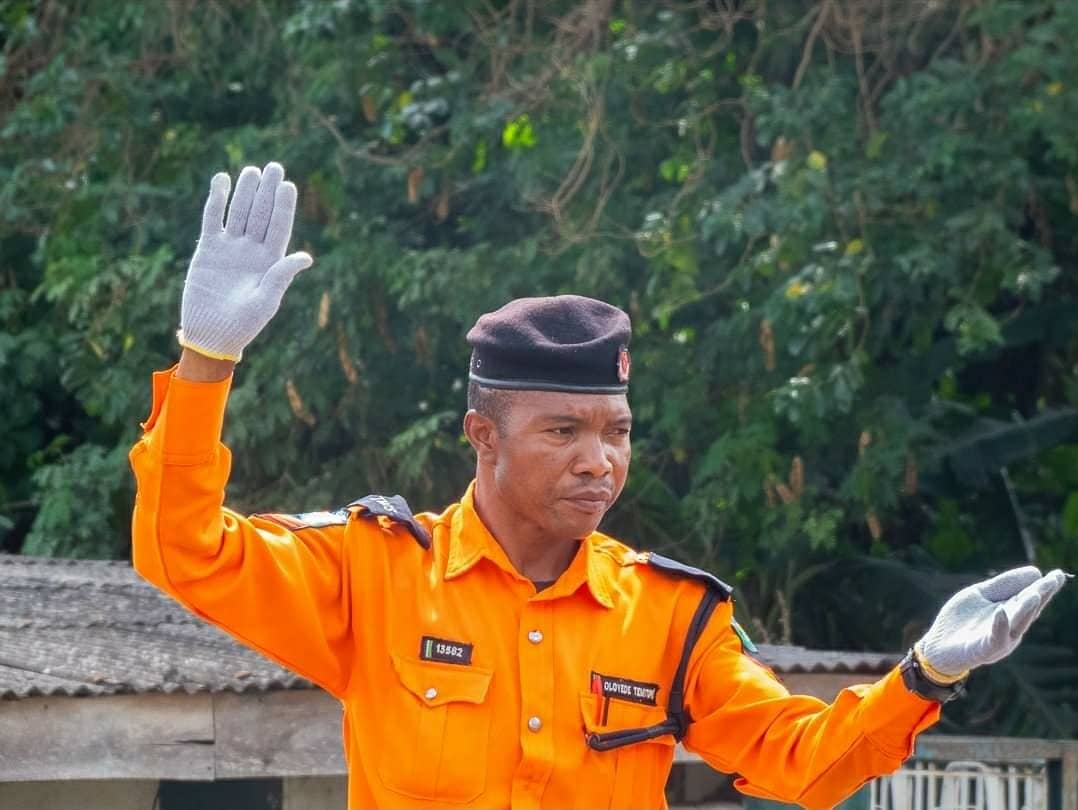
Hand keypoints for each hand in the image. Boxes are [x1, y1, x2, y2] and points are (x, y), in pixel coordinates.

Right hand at [178, 162, 312, 361]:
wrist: (211, 335)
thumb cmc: (244, 325)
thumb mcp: (266, 301)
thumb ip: (281, 275)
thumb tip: (306, 257)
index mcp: (270, 262)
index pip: (279, 227)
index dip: (284, 207)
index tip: (288, 185)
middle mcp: (252, 251)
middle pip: (261, 214)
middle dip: (268, 192)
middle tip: (274, 167)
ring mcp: (230, 248)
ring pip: (239, 212)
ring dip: (246, 192)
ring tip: (252, 170)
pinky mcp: (208, 249)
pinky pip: (213, 219)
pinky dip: (217, 200)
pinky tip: (222, 180)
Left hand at [916, 566, 1068, 682]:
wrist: (936, 646)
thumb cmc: (960, 620)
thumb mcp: (979, 594)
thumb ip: (1003, 585)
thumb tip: (1035, 571)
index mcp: (1010, 613)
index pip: (1029, 597)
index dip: (1044, 586)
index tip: (1059, 573)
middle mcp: (1009, 627)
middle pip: (1028, 610)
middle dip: (1041, 594)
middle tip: (1055, 579)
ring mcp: (998, 639)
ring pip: (1016, 624)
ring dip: (1025, 610)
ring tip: (1035, 594)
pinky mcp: (983, 649)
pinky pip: (994, 638)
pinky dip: (999, 626)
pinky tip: (1001, 612)